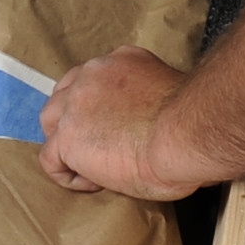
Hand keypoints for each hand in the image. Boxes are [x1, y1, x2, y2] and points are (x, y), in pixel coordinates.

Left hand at [40, 46, 210, 201]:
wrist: (187, 135)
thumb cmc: (193, 126)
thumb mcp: (169, 98)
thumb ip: (151, 102)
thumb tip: (152, 127)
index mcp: (122, 61)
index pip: (94, 80)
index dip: (100, 108)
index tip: (120, 129)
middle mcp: (93, 74)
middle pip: (65, 96)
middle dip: (77, 123)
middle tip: (102, 150)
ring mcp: (76, 104)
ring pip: (51, 123)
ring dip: (68, 146)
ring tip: (97, 168)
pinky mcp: (68, 137)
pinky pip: (50, 159)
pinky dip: (69, 176)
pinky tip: (95, 183)